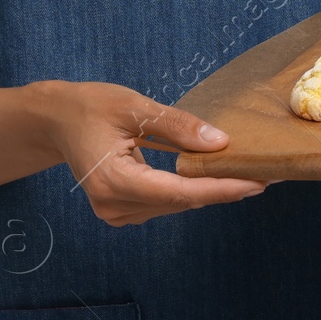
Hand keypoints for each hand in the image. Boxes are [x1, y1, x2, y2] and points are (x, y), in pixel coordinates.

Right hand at [35, 80, 268, 226]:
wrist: (56, 118)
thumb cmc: (91, 106)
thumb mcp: (135, 106)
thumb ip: (177, 126)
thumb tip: (220, 143)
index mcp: (114, 181)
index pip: (179, 192)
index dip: (221, 188)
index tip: (257, 182)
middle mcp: (114, 206)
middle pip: (181, 201)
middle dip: (222, 188)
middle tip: (265, 174)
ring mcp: (116, 213)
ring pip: (175, 205)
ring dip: (208, 189)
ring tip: (245, 173)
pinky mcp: (121, 210)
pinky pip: (164, 202)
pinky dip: (189, 189)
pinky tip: (211, 174)